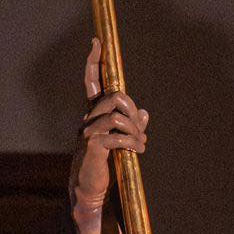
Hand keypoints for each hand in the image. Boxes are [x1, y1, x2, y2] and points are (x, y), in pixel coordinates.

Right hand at [70, 36, 147, 215]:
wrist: (91, 191)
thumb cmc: (106, 167)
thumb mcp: (122, 143)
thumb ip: (132, 128)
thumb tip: (145, 113)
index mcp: (94, 115)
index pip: (92, 82)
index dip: (94, 62)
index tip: (97, 42)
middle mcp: (88, 119)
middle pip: (116, 97)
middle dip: (134, 111)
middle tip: (140, 132)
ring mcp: (88, 132)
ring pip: (118, 115)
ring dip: (135, 130)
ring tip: (141, 145)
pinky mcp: (93, 146)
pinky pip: (116, 135)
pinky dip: (132, 142)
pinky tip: (138, 151)